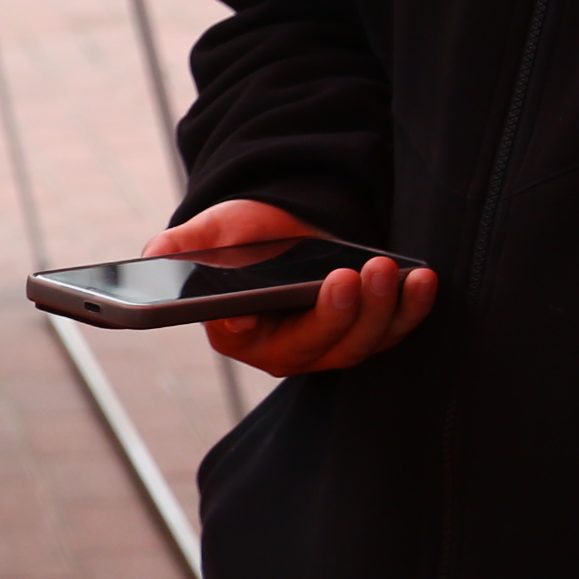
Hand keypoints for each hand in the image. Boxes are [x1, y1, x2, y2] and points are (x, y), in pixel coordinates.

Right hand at [148, 198, 434, 377]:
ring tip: (387, 269)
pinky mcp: (364, 332)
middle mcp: (283, 350)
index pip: (247, 340)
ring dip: (380, 310)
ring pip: (359, 343)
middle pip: (316, 345)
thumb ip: (178, 247)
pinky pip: (392, 330)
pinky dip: (410, 308)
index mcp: (236, 335)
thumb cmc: (242, 236)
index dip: (261, 330)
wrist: (287, 229)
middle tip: (353, 275)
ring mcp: (328, 345)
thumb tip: (157, 257)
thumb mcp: (207, 233)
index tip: (262, 312)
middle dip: (339, 313)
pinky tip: (421, 279)